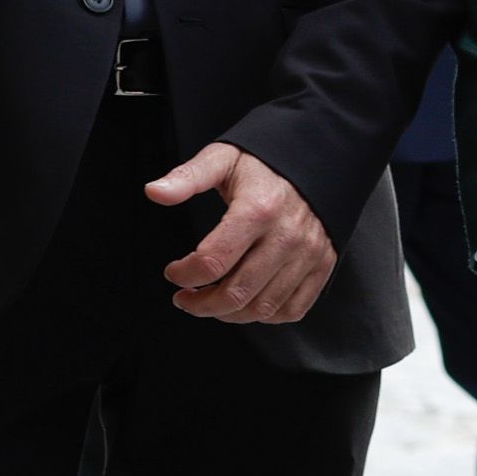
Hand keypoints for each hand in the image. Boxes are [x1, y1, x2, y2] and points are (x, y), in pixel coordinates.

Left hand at [147, 143, 339, 323]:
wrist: (317, 159)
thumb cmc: (263, 164)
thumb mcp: (222, 159)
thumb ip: (187, 177)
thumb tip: (153, 191)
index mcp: (258, 209)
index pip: (212, 261)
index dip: (184, 274)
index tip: (173, 272)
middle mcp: (286, 236)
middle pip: (236, 294)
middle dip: (200, 305)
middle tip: (185, 298)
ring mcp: (308, 254)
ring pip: (262, 308)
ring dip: (229, 314)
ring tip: (211, 302)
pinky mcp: (323, 265)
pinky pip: (292, 309)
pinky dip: (265, 316)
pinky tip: (246, 303)